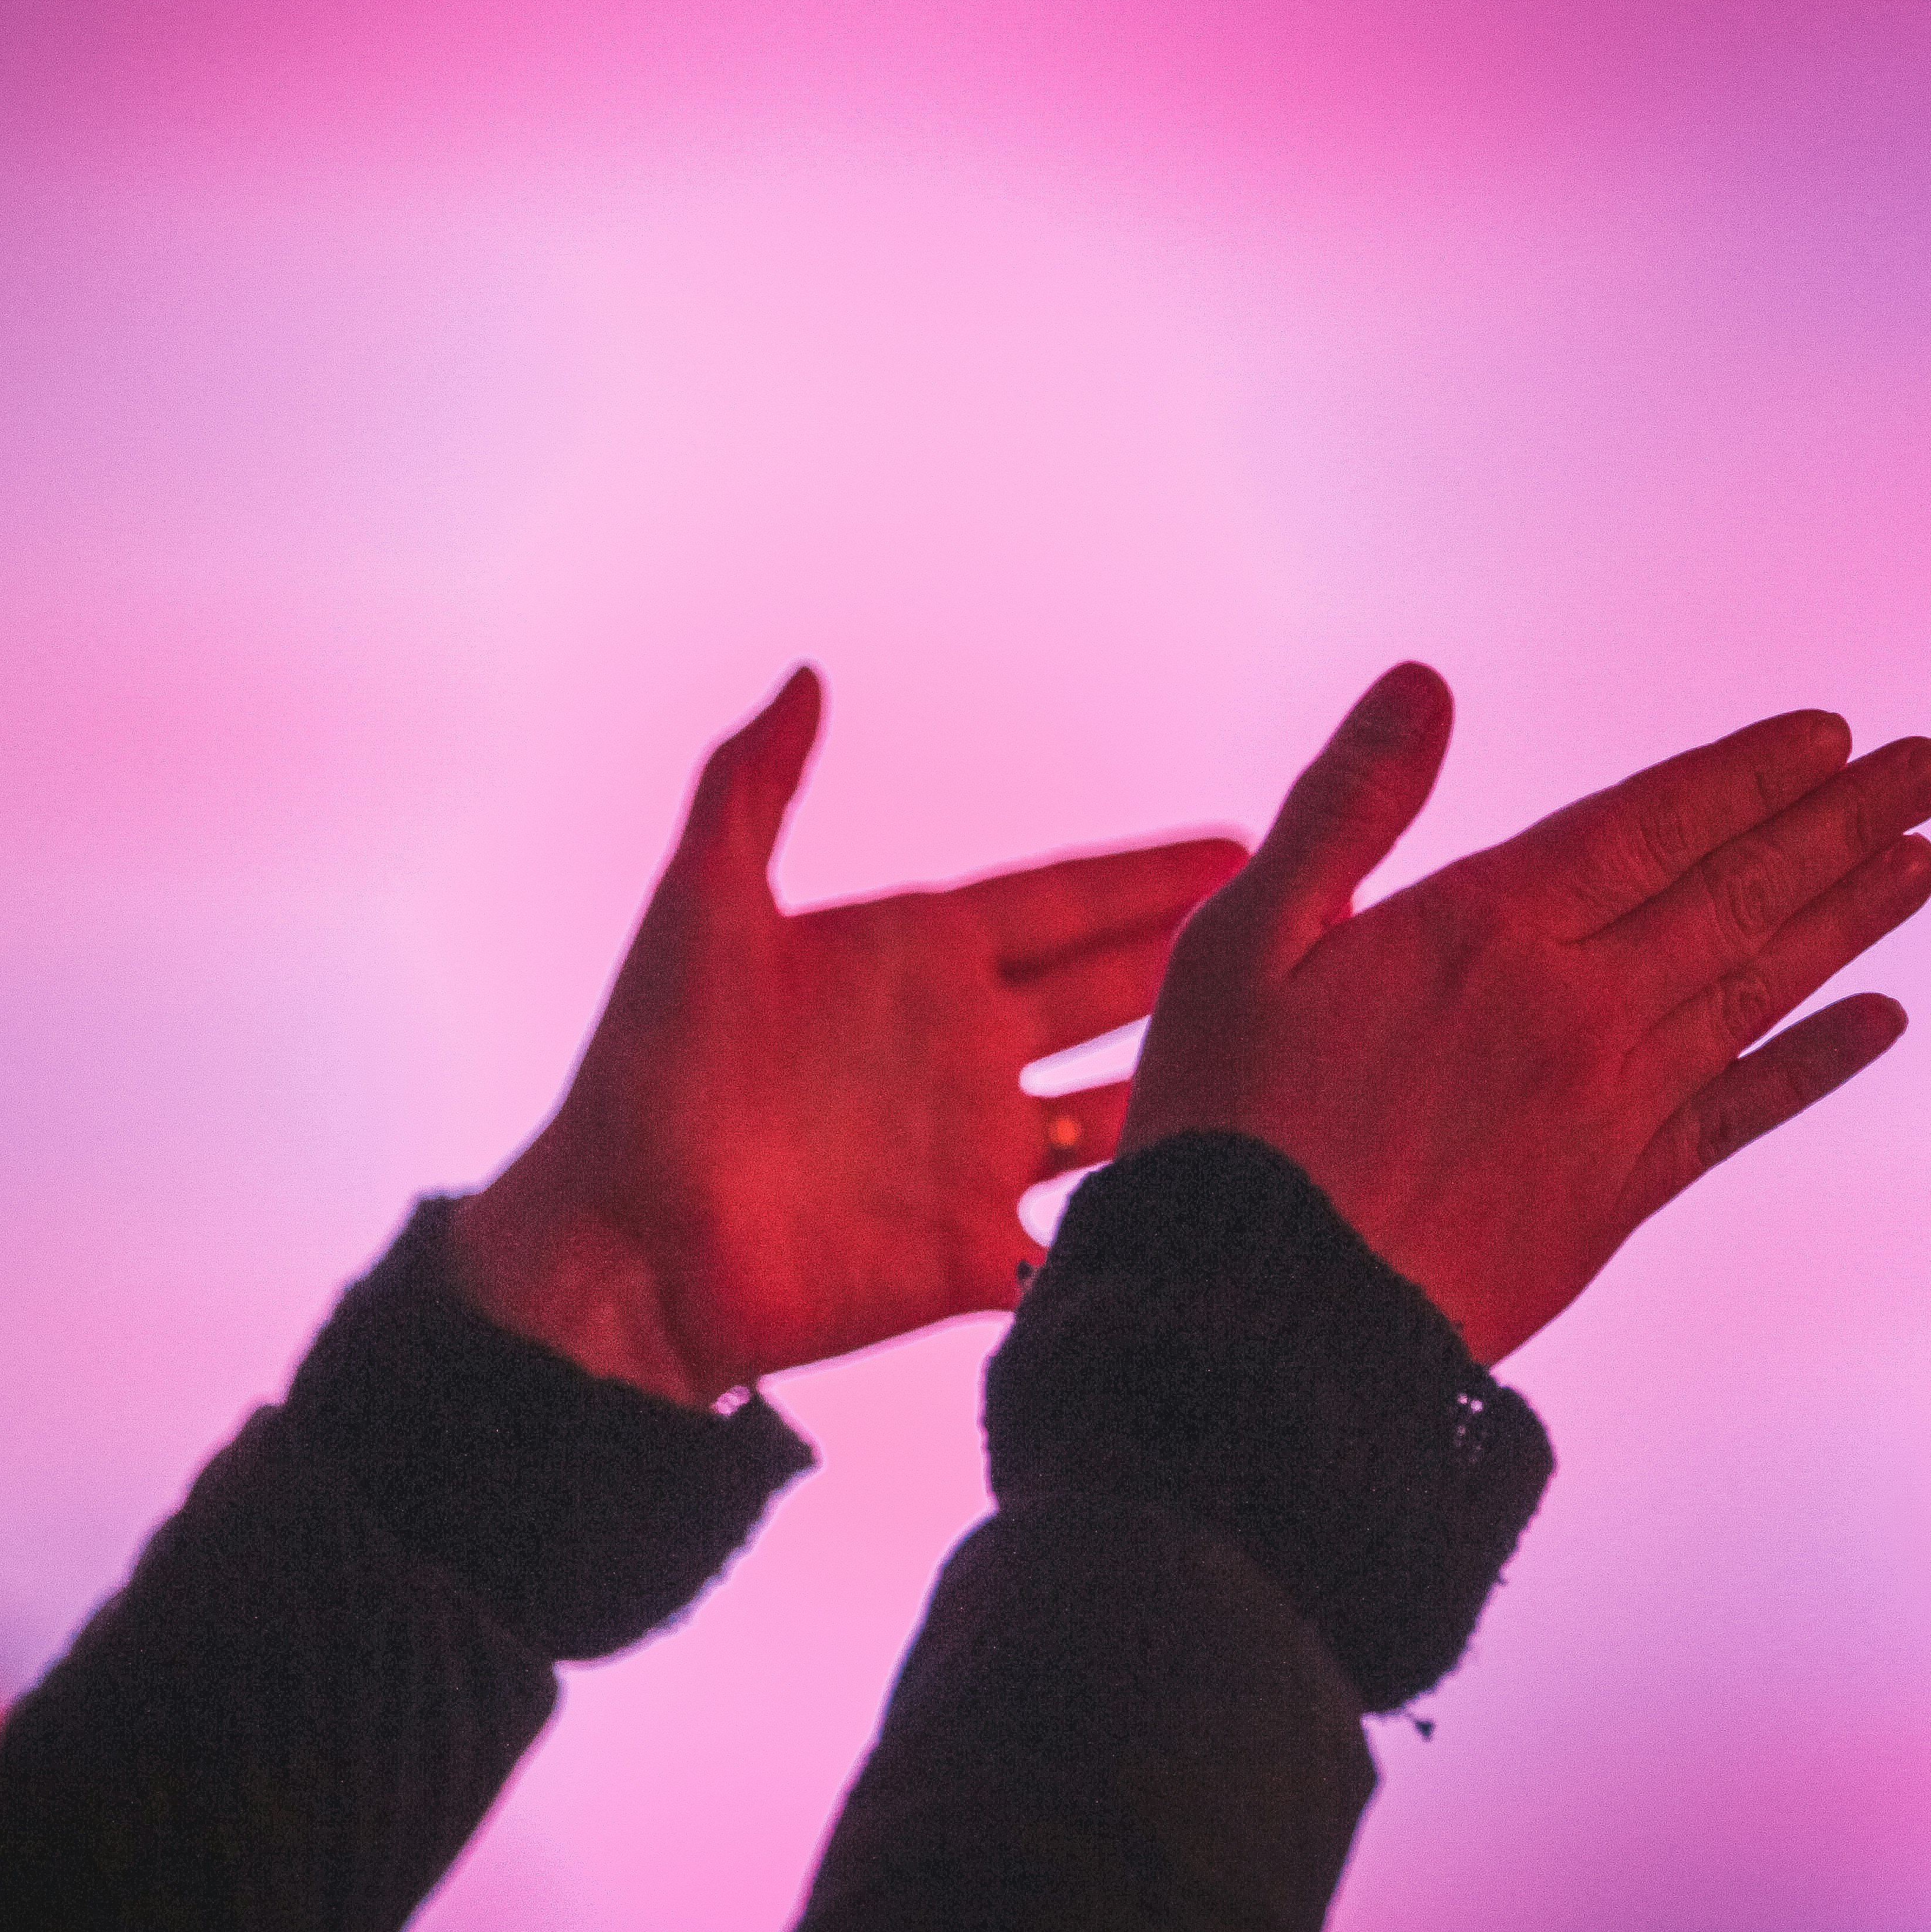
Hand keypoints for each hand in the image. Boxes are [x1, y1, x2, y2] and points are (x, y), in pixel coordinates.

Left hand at [453, 668, 1242, 1406]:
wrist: (627, 1245)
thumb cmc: (647, 1072)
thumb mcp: (699, 905)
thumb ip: (753, 785)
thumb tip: (801, 678)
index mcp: (910, 958)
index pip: (1057, 902)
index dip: (1142, 878)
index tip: (1237, 843)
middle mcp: (956, 1048)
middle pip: (1107, 991)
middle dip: (1196, 958)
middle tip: (1304, 923)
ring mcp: (972, 1153)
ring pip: (1115, 1105)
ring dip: (1192, 1079)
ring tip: (1289, 1053)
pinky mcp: (973, 1253)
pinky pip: (1081, 1229)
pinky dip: (1145, 1214)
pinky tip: (1225, 1190)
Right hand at [1123, 662, 1930, 1364]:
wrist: (1265, 1320)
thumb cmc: (1227, 1125)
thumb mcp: (1242, 940)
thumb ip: (1347, 807)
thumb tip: (1422, 686)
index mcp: (1482, 931)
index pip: (1650, 824)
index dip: (1745, 775)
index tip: (1829, 734)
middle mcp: (1573, 1009)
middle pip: (1732, 893)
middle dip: (1836, 823)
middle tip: (1927, 769)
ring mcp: (1608, 1106)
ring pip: (1756, 989)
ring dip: (1846, 917)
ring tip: (1918, 861)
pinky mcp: (1613, 1197)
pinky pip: (1739, 1112)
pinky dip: (1813, 1062)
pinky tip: (1875, 1023)